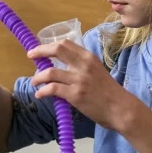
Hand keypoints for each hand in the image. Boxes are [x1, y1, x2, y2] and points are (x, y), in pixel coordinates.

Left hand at [27, 40, 141, 131]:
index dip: (49, 45)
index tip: (40, 49)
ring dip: (38, 77)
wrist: (120, 108)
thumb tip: (61, 67)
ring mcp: (79, 79)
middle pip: (57, 50)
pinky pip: (52, 89)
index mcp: (89, 57)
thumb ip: (81, 67)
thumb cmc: (108, 92)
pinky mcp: (75, 94)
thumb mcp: (97, 71)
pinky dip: (42, 91)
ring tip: (34, 82)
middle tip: (30, 56)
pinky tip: (39, 94)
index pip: (66, 44)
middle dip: (40, 51)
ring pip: (50, 72)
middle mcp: (83, 65)